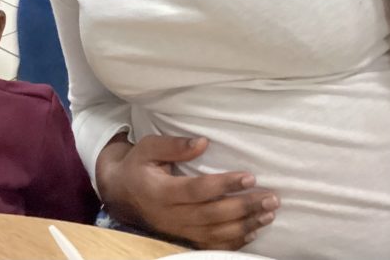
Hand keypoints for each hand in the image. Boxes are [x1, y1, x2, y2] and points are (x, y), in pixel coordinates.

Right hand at [96, 134, 278, 249]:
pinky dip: (234, 242)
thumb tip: (202, 142)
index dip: (225, 185)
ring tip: (268, 214)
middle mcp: (171, 216)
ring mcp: (177, 231)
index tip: (250, 177)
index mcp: (161, 191)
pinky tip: (253, 231)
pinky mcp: (182, 238)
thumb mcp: (148, 147)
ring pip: (215, 234)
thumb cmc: (137, 165)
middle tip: (271, 198)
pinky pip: (211, 246)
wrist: (119, 193)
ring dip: (245, 226)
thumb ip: (174, 145)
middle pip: (213, 216)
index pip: (198, 190)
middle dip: (244, 208)